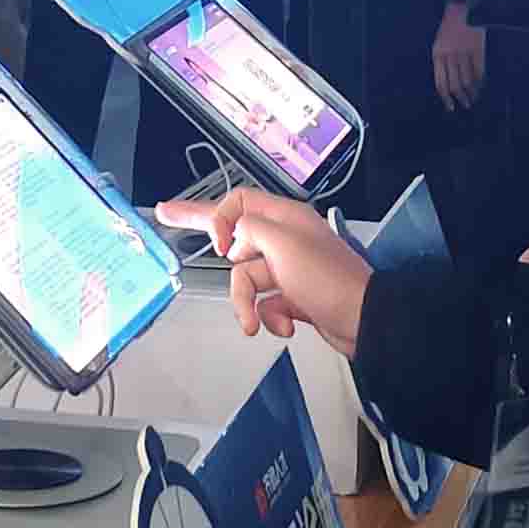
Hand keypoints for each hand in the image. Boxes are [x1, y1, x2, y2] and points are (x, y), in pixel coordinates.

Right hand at [156, 189, 373, 355]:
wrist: (363, 321)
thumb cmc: (328, 279)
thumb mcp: (283, 243)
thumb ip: (249, 230)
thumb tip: (233, 242)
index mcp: (284, 218)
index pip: (238, 201)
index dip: (218, 218)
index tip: (214, 243)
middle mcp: (284, 238)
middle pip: (234, 236)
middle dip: (204, 235)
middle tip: (165, 213)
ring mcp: (287, 268)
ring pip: (246, 280)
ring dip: (247, 303)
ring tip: (255, 322)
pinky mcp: (291, 296)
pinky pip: (263, 303)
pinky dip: (268, 316)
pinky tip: (282, 325)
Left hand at [432, 0, 487, 109]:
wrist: (462, 8)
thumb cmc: (449, 28)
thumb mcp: (439, 44)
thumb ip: (441, 63)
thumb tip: (447, 87)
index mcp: (437, 55)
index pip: (440, 83)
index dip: (445, 98)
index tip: (451, 107)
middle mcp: (449, 55)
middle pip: (455, 85)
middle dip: (460, 98)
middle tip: (466, 105)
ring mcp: (464, 52)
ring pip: (468, 80)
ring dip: (472, 92)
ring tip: (474, 98)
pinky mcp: (477, 49)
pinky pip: (479, 71)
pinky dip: (480, 81)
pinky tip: (481, 86)